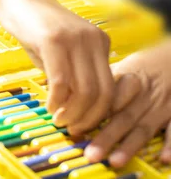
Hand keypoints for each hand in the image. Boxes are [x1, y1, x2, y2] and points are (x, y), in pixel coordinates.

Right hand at [0, 0, 112, 134]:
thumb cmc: (35, 25)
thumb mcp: (59, 51)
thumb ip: (70, 73)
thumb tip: (73, 107)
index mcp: (100, 43)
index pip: (110, 88)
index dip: (98, 113)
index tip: (82, 124)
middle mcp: (94, 40)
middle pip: (102, 93)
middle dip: (87, 118)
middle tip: (70, 128)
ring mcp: (75, 39)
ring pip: (85, 90)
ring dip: (72, 113)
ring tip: (59, 119)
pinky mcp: (53, 40)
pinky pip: (61, 81)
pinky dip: (56, 100)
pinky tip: (49, 105)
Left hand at [84, 42, 170, 166]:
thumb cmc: (143, 67)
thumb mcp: (121, 66)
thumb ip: (98, 81)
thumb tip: (65, 91)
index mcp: (128, 80)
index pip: (109, 98)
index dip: (93, 114)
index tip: (76, 126)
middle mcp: (144, 95)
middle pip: (123, 117)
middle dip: (107, 136)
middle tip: (91, 152)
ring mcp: (161, 107)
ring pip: (144, 128)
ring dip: (129, 146)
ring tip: (115, 160)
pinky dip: (170, 145)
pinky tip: (163, 158)